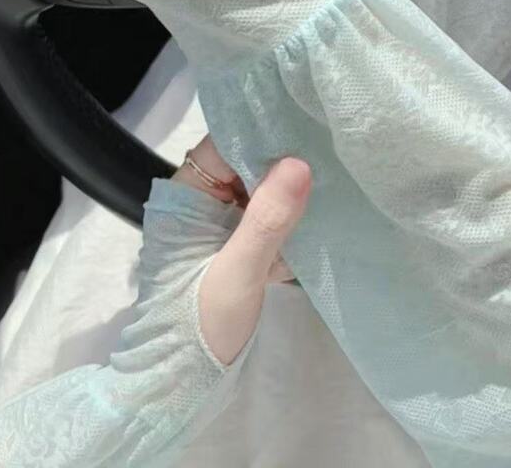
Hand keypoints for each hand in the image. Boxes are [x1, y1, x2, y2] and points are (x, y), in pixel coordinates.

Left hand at [170, 137, 309, 365]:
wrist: (182, 381)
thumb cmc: (199, 323)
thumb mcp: (238, 271)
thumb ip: (267, 219)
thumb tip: (299, 163)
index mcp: (186, 196)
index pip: (224, 145)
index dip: (263, 135)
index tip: (307, 129)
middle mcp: (200, 201)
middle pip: (246, 164)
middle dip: (283, 165)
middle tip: (329, 157)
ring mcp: (217, 223)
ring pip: (260, 190)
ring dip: (289, 196)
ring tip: (329, 188)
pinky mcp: (232, 244)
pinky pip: (265, 217)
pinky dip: (286, 223)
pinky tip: (312, 227)